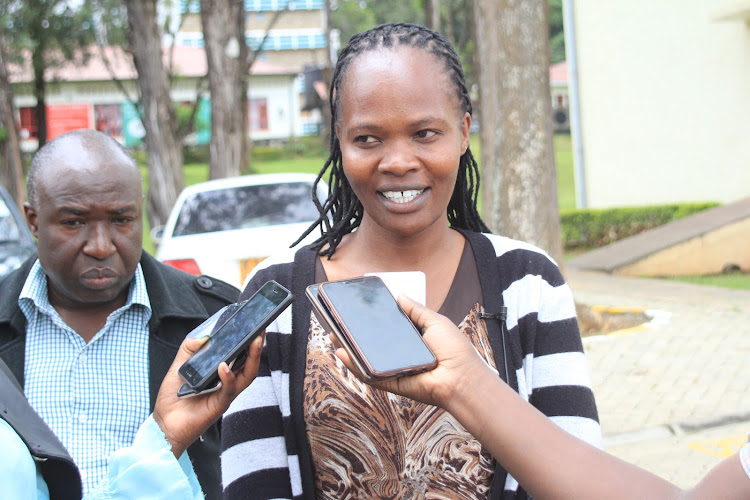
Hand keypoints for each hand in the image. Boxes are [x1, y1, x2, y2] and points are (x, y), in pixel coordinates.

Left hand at [153, 332, 264, 456]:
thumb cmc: (172, 398)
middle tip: (261, 329)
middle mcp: (227, 383)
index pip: (241, 355)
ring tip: (254, 341)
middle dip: (258, 346)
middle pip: (250, 364)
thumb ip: (189, 349)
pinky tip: (224, 366)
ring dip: (253, 358)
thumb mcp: (179, 366)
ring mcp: (225, 394)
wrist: (163, 425)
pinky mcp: (219, 405)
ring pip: (247, 375)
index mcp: (221, 373)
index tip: (254, 325)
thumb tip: (204, 336)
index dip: (249, 341)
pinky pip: (229, 390)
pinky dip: (229, 377)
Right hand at [333, 295, 493, 408]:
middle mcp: (402, 354)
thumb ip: (416, 310)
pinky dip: (355, 366)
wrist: (461, 378)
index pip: (389, 327)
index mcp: (413, 340)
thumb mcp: (435, 322)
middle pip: (374, 342)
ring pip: (367, 358)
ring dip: (350, 348)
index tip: (359, 308)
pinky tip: (343, 353)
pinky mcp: (391, 382)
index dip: (375, 319)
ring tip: (334, 334)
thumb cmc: (454, 350)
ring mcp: (395, 369)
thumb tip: (399, 295)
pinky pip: (370, 374)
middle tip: (340, 321)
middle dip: (356, 333)